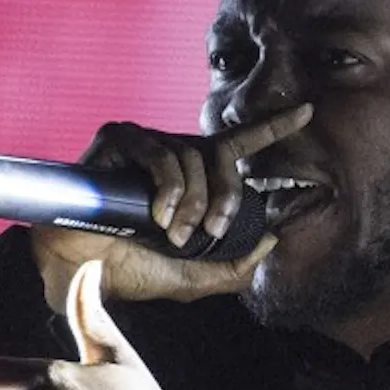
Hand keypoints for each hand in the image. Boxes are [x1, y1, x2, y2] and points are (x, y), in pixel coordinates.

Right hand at [29, 103, 312, 310]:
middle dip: (225, 196)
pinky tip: (156, 214)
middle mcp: (174, 153)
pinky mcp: (120, 139)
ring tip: (171, 233)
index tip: (308, 111)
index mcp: (194, 177)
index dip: (274, 126)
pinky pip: (160, 154)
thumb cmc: (130, 270)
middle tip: (210, 231)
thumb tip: (272, 241)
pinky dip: (166, 188)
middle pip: (221, 156)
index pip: (238, 144)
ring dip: (189, 203)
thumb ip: (236, 267)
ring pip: (191, 159)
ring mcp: (146, 143)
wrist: (80, 269)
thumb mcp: (194, 278)